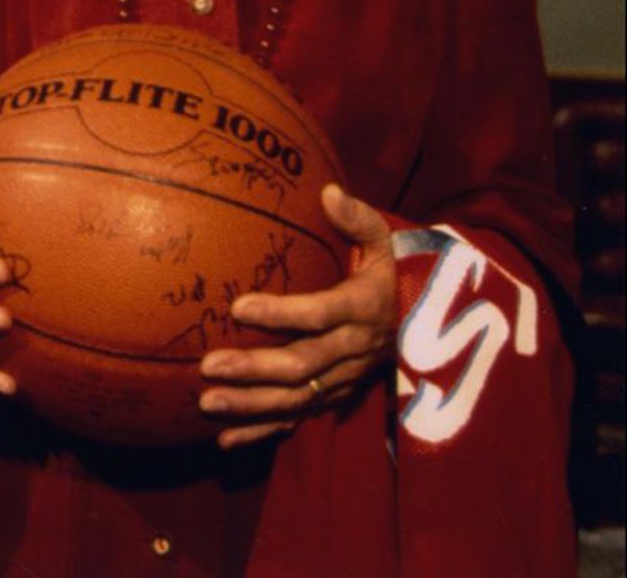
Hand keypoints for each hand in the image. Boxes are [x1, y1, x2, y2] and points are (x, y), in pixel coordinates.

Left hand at [198, 184, 396, 447]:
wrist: (424, 321)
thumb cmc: (389, 270)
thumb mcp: (385, 240)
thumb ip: (358, 218)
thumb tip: (328, 191)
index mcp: (362, 307)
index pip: (320, 313)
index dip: (282, 313)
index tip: (239, 306)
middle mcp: (353, 350)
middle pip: (303, 365)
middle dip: (255, 369)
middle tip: (209, 366)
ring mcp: (344, 380)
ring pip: (296, 399)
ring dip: (251, 405)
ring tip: (206, 403)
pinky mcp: (335, 398)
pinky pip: (298, 420)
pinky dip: (262, 433)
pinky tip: (223, 440)